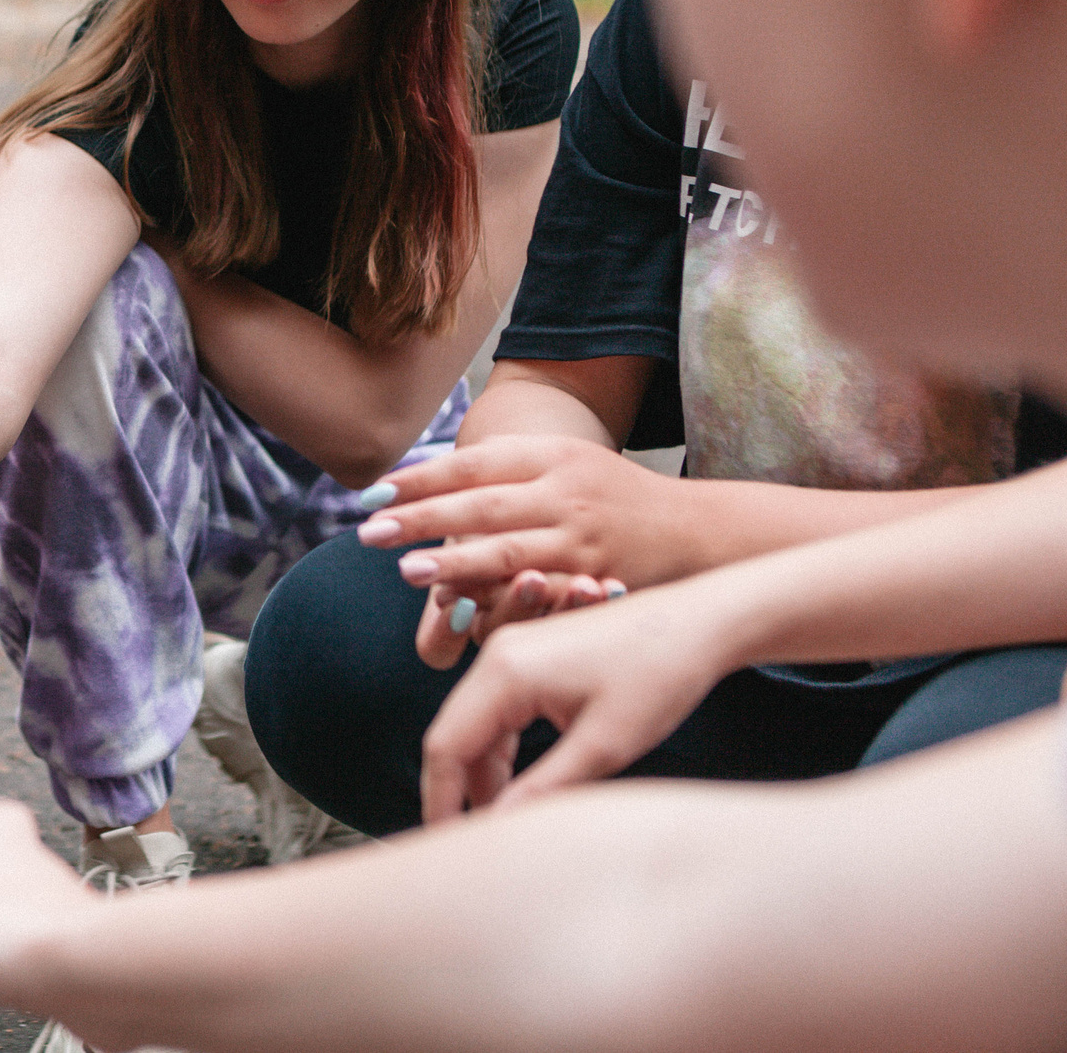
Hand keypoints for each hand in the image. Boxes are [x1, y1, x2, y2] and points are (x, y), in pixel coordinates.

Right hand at [0, 801, 99, 1023]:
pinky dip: (49, 966)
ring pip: (49, 910)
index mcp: (5, 856)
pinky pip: (74, 959)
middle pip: (23, 865)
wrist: (103, 980)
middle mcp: (44, 881)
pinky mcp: (97, 968)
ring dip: (23, 921)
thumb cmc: (22, 941)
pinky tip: (34, 987)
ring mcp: (75, 923)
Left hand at [358, 436, 703, 666]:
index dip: (422, 478)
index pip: (475, 463)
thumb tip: (422, 478)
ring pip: (508, 552)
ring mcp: (582, 541)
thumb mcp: (564, 461)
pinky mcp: (597, 581)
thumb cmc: (612, 496)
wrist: (697, 531)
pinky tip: (466, 610)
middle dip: (422, 519)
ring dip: (453, 563)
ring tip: (406, 571)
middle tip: (369, 532)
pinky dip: (501, 603)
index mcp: (551, 456)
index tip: (374, 492)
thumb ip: (504, 468)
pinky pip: (540, 595)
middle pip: (482, 505)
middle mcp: (565, 494)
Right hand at [419, 580, 735, 825]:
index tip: (450, 848)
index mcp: (505, 671)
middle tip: (478, 847)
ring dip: (485, 775)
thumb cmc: (660, 675)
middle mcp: (498, 654)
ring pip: (477, 726)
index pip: (446, 747)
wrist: (702, 620)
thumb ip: (543, 790)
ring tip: (504, 826)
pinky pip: (500, 711)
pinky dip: (505, 751)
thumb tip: (496, 831)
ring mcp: (513, 651)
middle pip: (455, 736)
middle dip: (460, 792)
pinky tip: (524, 788)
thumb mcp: (604, 745)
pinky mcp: (531, 656)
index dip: (441, 802)